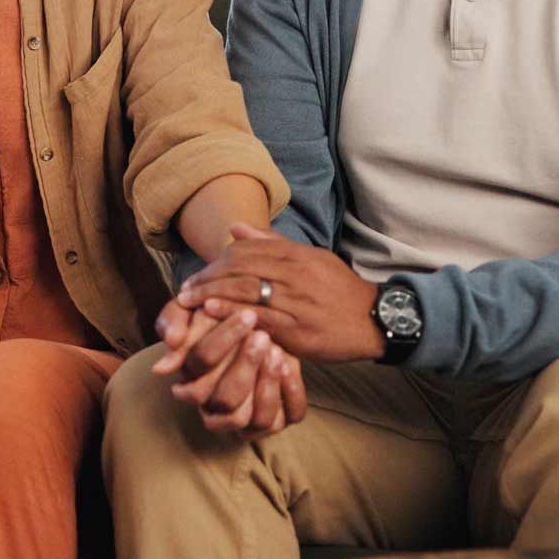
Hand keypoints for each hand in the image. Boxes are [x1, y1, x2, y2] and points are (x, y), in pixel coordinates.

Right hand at [152, 297, 306, 438]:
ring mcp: (246, 419)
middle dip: (245, 366)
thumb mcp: (190, 311)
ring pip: (255, 419)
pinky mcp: (275, 419)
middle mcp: (215, 408)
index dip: (222, 341)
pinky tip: (289, 366)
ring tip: (276, 352)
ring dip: (267, 384)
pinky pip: (285, 418)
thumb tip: (172, 341)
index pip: (201, 368)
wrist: (252, 333)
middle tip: (262, 336)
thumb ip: (173, 319)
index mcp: (189, 383)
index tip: (246, 315)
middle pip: (225, 400)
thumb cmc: (216, 321)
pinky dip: (290, 394)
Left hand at [179, 222, 384, 363]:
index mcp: (295, 255)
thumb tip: (235, 229)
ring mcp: (296, 301)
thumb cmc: (338, 289)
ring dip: (212, 293)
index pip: (246, 250)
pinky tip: (212, 312)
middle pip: (240, 268)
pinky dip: (232, 312)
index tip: (199, 274)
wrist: (373, 319)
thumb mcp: (310, 258)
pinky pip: (260, 316)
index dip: (217, 261)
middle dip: (207, 277)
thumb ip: (272, 244)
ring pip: (245, 290)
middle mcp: (294, 274)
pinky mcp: (298, 329)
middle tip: (185, 290)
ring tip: (189, 300)